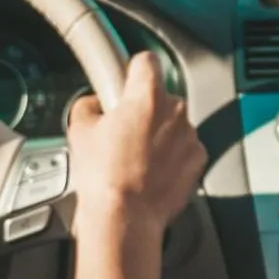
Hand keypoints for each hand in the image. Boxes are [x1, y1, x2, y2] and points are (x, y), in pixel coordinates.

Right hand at [64, 51, 205, 236]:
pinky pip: (184, 148)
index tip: (125, 81)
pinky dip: (172, 156)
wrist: (126, 217)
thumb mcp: (79, 132)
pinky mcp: (198, 158)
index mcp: (146, 95)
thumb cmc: (103, 176)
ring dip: (159, 134)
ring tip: (136, 158)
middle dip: (144, 109)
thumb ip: (88, 106)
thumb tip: (93, 104)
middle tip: (124, 131)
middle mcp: (174, 109)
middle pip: (160, 96)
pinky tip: (151, 172)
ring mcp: (189, 134)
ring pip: (173, 123)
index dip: (133, 71)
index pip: (146, 61)